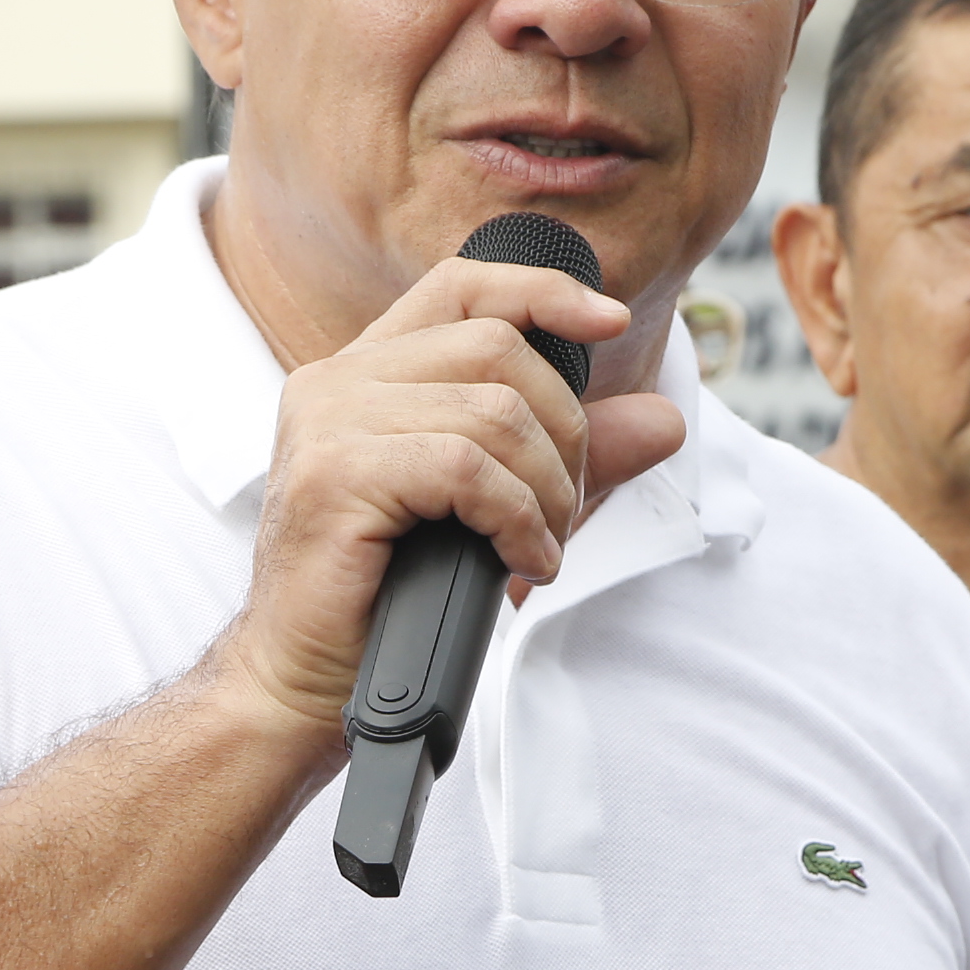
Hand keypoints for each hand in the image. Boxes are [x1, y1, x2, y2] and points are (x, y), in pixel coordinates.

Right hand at [219, 256, 685, 740]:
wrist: (304, 681)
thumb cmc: (390, 598)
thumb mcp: (493, 509)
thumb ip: (566, 455)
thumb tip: (666, 420)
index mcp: (365, 373)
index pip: (462, 288)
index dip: (544, 292)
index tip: (612, 322)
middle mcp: (336, 381)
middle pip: (498, 350)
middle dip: (564, 431)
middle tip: (562, 511)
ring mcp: (328, 424)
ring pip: (491, 412)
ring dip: (546, 488)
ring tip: (543, 546)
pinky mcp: (334, 476)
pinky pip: (465, 469)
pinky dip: (516, 517)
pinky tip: (522, 560)